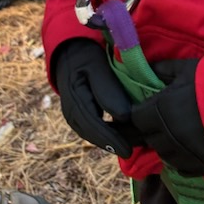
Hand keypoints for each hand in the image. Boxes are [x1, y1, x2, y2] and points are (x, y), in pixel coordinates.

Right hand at [54, 39, 139, 157]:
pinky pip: (91, 129)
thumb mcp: (98, 67)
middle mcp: (71, 111)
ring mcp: (72, 115)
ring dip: (109, 142)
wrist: (71, 52)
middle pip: (92, 134)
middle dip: (112, 144)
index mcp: (74, 98)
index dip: (111, 140)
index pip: (93, 126)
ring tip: (129, 147)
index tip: (128, 150)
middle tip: (133, 151)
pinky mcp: (77, 115)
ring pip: (91, 134)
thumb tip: (124, 116)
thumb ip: (109, 90)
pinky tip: (119, 137)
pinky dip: (105, 135)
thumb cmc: (88, 57)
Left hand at [131, 59, 203, 176]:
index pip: (135, 120)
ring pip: (164, 155)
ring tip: (177, 136)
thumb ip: (163, 70)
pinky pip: (182, 169)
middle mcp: (167, 135)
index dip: (138, 116)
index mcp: (160, 110)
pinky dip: (182, 161)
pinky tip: (188, 151)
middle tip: (162, 121)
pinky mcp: (201, 164)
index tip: (142, 112)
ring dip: (166, 146)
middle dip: (152, 130)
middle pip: (149, 138)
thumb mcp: (186, 69)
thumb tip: (148, 69)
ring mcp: (184, 153)